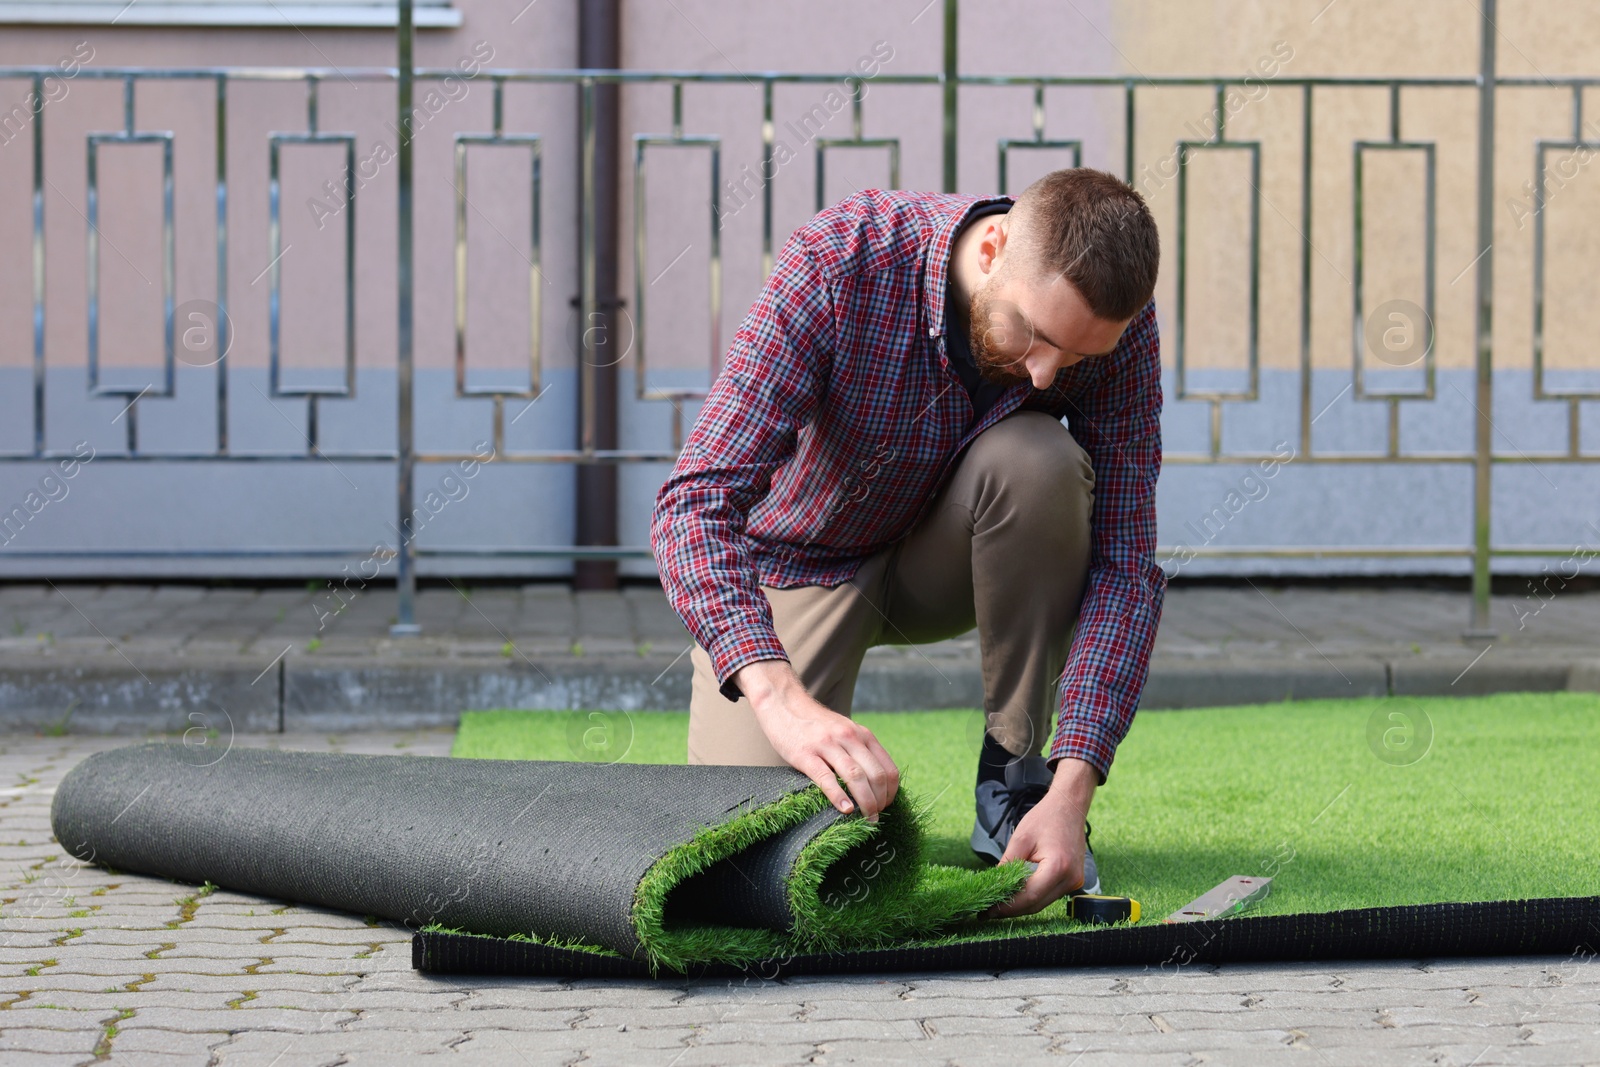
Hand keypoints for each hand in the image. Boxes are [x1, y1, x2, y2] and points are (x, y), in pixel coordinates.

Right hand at [733, 659, 899, 820]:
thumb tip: (875, 784)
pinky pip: (826, 778)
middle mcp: (849, 737)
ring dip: (865, 802)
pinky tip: (845, 809)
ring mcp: (827, 745)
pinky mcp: (805, 754)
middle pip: (875, 775)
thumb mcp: (845, 731)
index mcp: (862, 735)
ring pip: (856, 777)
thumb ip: (859, 750)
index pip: (888, 768)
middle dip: (880, 802)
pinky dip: (838, 796)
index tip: (885, 806)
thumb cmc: (815, 725)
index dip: (891, 792)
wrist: (783, 704)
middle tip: (875, 818)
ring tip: (867, 819)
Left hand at [987, 756, 1097, 917]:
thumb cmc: (1045, 818)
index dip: (1008, 906)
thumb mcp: (1020, 839)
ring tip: (999, 904)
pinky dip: (1033, 896)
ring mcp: (1075, 882)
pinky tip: (1016, 894)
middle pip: (1037, 904)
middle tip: (989, 911)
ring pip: (1043, 902)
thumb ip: (1007, 865)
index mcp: (1058, 867)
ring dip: (1022, 904)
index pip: (1030, 896)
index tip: (988, 910)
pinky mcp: (1073, 881)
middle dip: (1012, 909)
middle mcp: (1070, 879)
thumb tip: (994, 887)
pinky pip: (1049, 895)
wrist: (1069, 807)